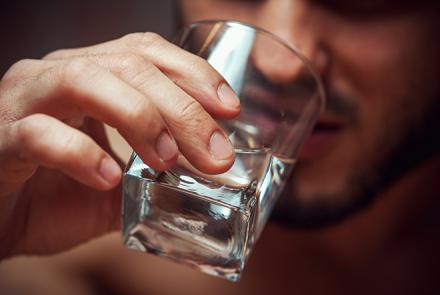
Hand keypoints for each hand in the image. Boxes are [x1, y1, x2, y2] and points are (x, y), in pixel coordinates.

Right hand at [0, 32, 239, 258]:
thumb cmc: (55, 195)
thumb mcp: (119, 183)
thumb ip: (154, 175)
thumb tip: (204, 176)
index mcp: (91, 76)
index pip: (147, 52)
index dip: (194, 73)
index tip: (229, 109)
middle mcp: (58, 76)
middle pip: (129, 65)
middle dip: (182, 108)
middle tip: (214, 153)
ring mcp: (25, 102)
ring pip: (84, 80)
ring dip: (138, 117)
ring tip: (166, 159)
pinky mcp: (0, 139)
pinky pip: (40, 134)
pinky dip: (82, 153)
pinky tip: (109, 178)